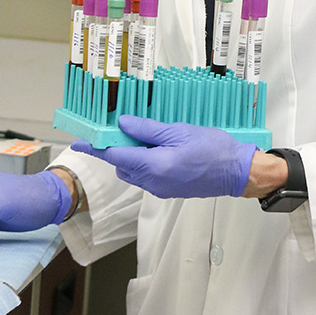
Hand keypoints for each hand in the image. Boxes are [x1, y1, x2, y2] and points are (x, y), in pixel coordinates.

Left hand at [71, 115, 256, 198]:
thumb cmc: (211, 147)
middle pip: (122, 165)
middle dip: (117, 148)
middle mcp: (153, 182)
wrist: (236, 171)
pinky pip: (146, 176)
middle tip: (121, 126)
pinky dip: (144, 162)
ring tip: (144, 135)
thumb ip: (147, 129)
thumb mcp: (177, 131)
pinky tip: (157, 146)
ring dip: (131, 155)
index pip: (116, 156)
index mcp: (154, 166)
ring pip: (133, 171)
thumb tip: (123, 124)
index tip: (79, 142)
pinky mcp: (168, 190)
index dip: (96, 148)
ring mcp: (160, 189)